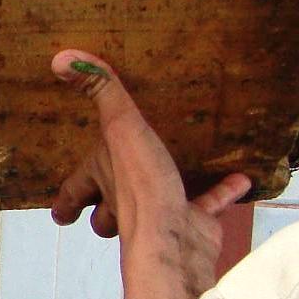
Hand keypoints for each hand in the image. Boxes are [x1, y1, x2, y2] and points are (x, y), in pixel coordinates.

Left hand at [48, 51, 251, 298]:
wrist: (176, 241)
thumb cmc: (142, 187)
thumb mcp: (121, 129)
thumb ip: (100, 91)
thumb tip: (61, 57)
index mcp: (104, 182)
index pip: (76, 190)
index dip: (66, 199)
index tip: (58, 213)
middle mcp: (126, 204)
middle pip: (109, 212)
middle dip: (105, 210)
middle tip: (102, 208)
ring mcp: (162, 217)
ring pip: (156, 210)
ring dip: (163, 196)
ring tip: (173, 179)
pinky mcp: (195, 223)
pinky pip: (209, 204)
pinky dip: (222, 192)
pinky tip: (239, 177)